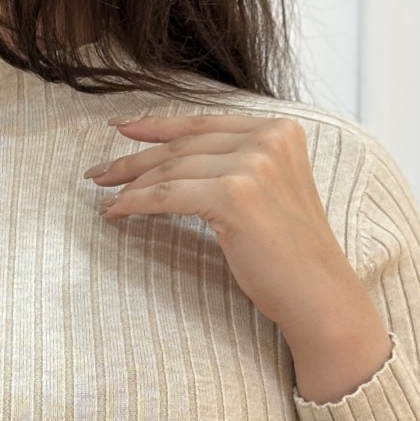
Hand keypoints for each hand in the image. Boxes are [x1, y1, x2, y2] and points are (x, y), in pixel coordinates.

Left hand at [87, 114, 391, 401]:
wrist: (319, 296)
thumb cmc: (290, 257)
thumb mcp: (269, 194)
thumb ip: (238, 166)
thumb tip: (176, 158)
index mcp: (280, 130)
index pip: (205, 123)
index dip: (159, 126)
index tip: (123, 128)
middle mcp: (269, 138)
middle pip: (184, 145)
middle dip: (135, 158)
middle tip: (100, 172)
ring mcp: (254, 164)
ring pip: (172, 169)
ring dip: (130, 183)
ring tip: (104, 194)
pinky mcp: (235, 195)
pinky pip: (168, 195)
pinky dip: (136, 203)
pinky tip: (115, 212)